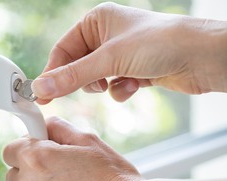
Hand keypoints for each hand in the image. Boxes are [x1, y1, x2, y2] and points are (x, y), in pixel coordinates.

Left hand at [3, 117, 141, 180]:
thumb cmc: (115, 180)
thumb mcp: (89, 141)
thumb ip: (59, 129)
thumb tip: (43, 127)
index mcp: (38, 157)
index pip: (10, 151)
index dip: (23, 152)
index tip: (34, 157)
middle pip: (11, 176)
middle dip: (28, 174)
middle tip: (53, 179)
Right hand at [32, 2, 226, 103]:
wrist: (202, 58)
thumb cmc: (160, 43)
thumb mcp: (109, 59)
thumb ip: (72, 76)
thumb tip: (42, 87)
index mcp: (96, 21)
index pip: (63, 50)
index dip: (52, 73)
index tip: (41, 94)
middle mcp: (106, 36)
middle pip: (77, 66)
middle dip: (84, 80)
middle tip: (83, 90)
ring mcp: (120, 54)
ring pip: (94, 80)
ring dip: (105, 85)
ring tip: (118, 80)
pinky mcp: (133, 71)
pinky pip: (113, 87)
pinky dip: (121, 89)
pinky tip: (136, 85)